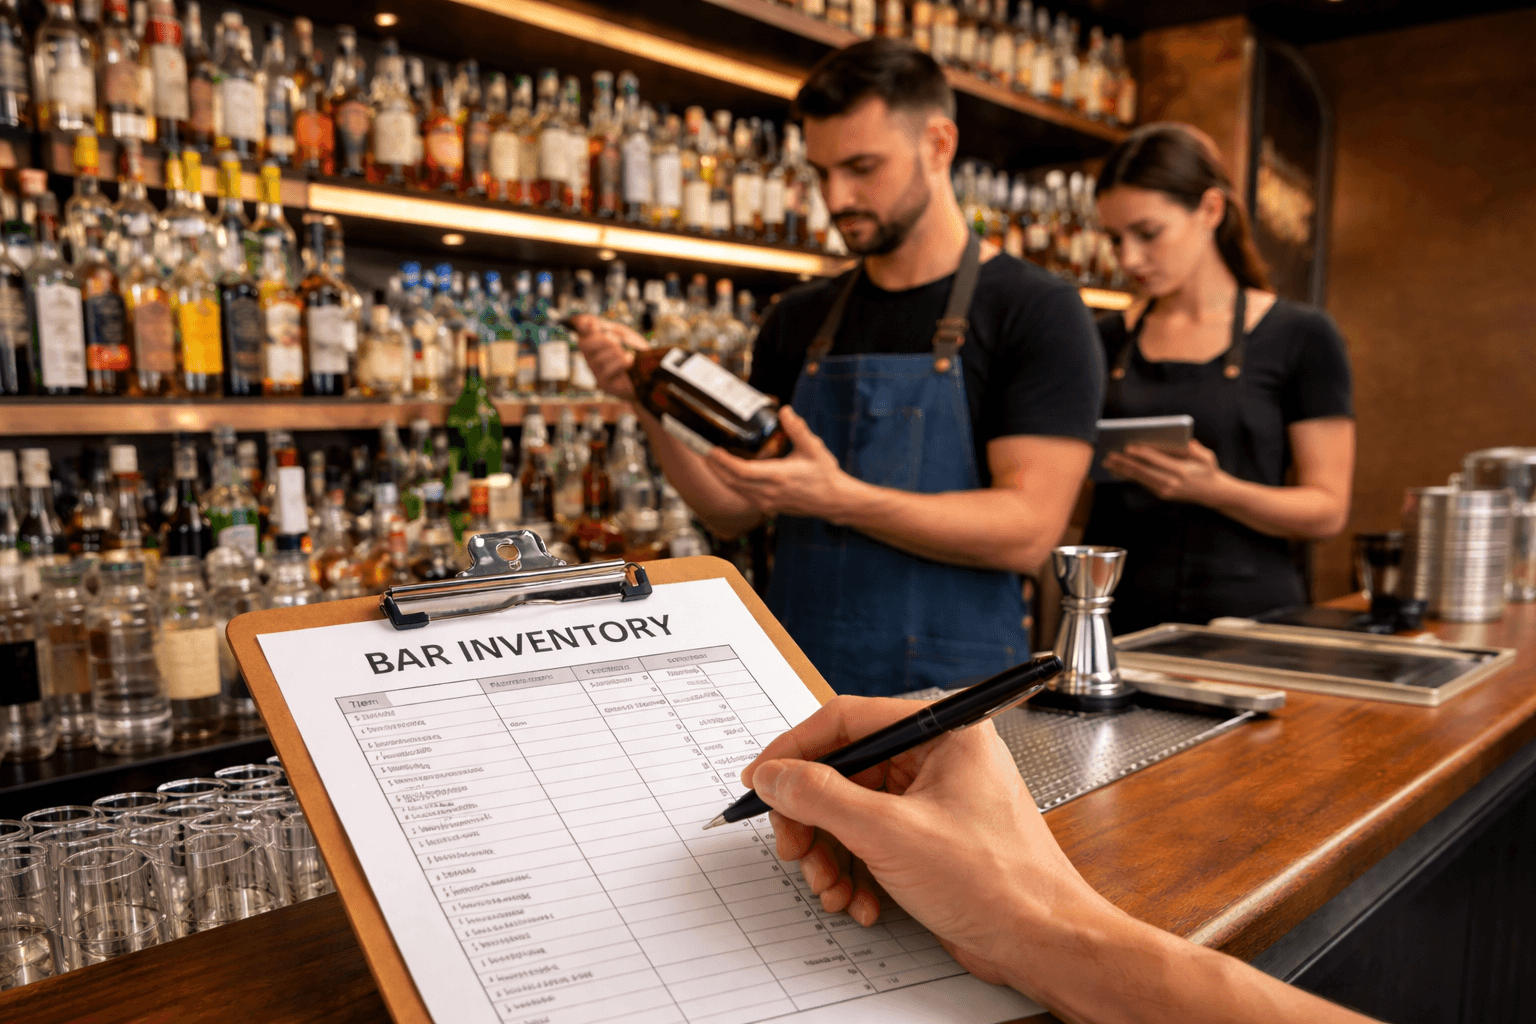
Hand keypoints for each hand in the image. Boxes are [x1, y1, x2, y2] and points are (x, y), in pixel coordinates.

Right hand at [569, 314, 645, 399]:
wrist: (648, 373)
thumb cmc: (634, 351)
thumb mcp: (623, 335)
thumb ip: (608, 328)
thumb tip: (590, 323)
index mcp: (593, 341)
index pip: (580, 329)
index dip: (581, 324)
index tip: (593, 323)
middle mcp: (590, 356)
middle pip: (584, 344)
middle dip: (602, 340)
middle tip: (617, 340)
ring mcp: (595, 370)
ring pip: (599, 357)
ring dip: (617, 353)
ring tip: (628, 354)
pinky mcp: (603, 382)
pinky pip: (608, 369)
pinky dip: (622, 363)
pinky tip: (629, 362)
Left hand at [705, 407, 861, 519]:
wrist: (833, 500)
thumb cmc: (824, 475)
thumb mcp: (813, 448)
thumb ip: (797, 429)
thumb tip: (784, 411)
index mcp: (777, 476)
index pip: (741, 470)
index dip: (723, 461)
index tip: (711, 449)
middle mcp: (768, 492)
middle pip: (731, 481)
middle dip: (714, 466)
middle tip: (701, 450)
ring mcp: (766, 502)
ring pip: (734, 489)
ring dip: (720, 475)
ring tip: (710, 460)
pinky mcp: (767, 507)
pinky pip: (742, 495)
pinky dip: (731, 483)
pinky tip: (726, 473)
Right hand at [740, 695, 1110, 989]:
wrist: (1045, 944)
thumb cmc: (998, 882)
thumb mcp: (890, 834)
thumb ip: (821, 797)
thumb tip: (775, 775)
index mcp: (944, 733)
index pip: (848, 720)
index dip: (796, 749)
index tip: (761, 779)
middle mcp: (940, 760)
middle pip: (845, 773)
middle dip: (813, 819)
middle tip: (794, 849)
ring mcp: (936, 802)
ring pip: (853, 814)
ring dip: (832, 855)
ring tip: (832, 888)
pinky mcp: (932, 841)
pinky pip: (873, 843)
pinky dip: (857, 874)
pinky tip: (861, 903)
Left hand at [1102, 439, 1229, 504]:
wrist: (1213, 493)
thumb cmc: (1208, 470)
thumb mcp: (1207, 457)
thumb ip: (1193, 448)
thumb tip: (1178, 439)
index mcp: (1181, 471)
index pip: (1157, 460)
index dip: (1141, 454)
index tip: (1128, 447)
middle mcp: (1171, 482)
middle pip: (1144, 470)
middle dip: (1125, 462)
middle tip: (1110, 455)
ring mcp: (1165, 490)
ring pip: (1140, 478)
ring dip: (1122, 470)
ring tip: (1108, 462)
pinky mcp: (1162, 494)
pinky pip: (1142, 483)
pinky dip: (1129, 476)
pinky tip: (1118, 470)